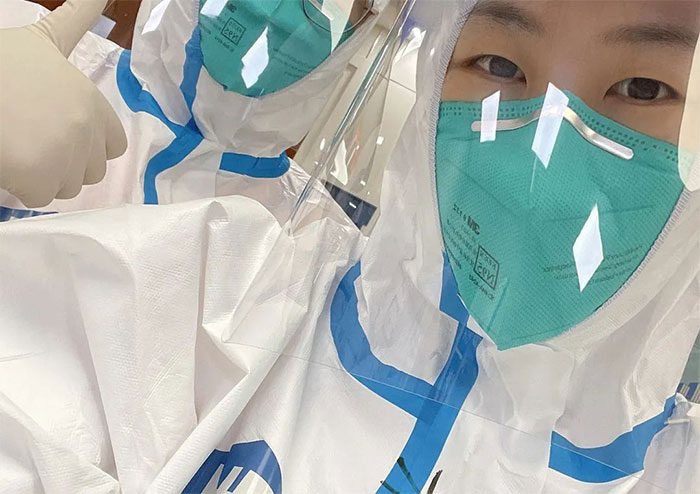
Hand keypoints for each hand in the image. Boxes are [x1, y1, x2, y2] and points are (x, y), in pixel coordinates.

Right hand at [0, 0, 126, 207]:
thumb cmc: (1, 63)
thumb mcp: (41, 41)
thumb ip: (74, 24)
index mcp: (92, 99)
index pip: (114, 145)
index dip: (89, 147)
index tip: (61, 137)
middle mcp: (87, 128)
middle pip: (91, 171)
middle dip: (66, 165)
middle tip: (31, 142)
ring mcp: (67, 153)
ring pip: (67, 187)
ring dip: (44, 177)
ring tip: (17, 146)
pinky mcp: (40, 176)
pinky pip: (39, 197)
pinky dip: (21, 187)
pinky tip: (7, 160)